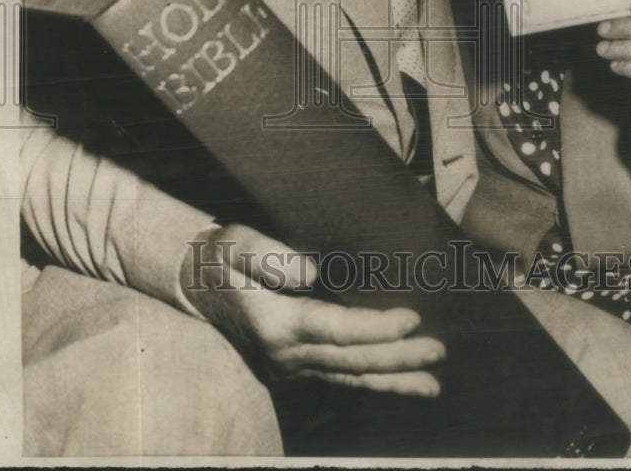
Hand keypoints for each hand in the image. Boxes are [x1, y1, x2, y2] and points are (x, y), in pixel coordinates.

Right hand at [180, 224, 444, 396]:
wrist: (193, 282)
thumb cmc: (221, 256)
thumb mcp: (237, 243)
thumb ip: (271, 256)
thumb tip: (312, 272)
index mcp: (275, 323)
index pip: (336, 329)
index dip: (376, 327)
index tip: (412, 318)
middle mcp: (286, 354)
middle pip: (351, 360)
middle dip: (398, 358)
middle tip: (438, 350)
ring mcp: (290, 367)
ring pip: (349, 377)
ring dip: (392, 381)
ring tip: (431, 386)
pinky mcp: (294, 367)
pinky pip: (339, 379)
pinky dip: (372, 384)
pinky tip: (400, 386)